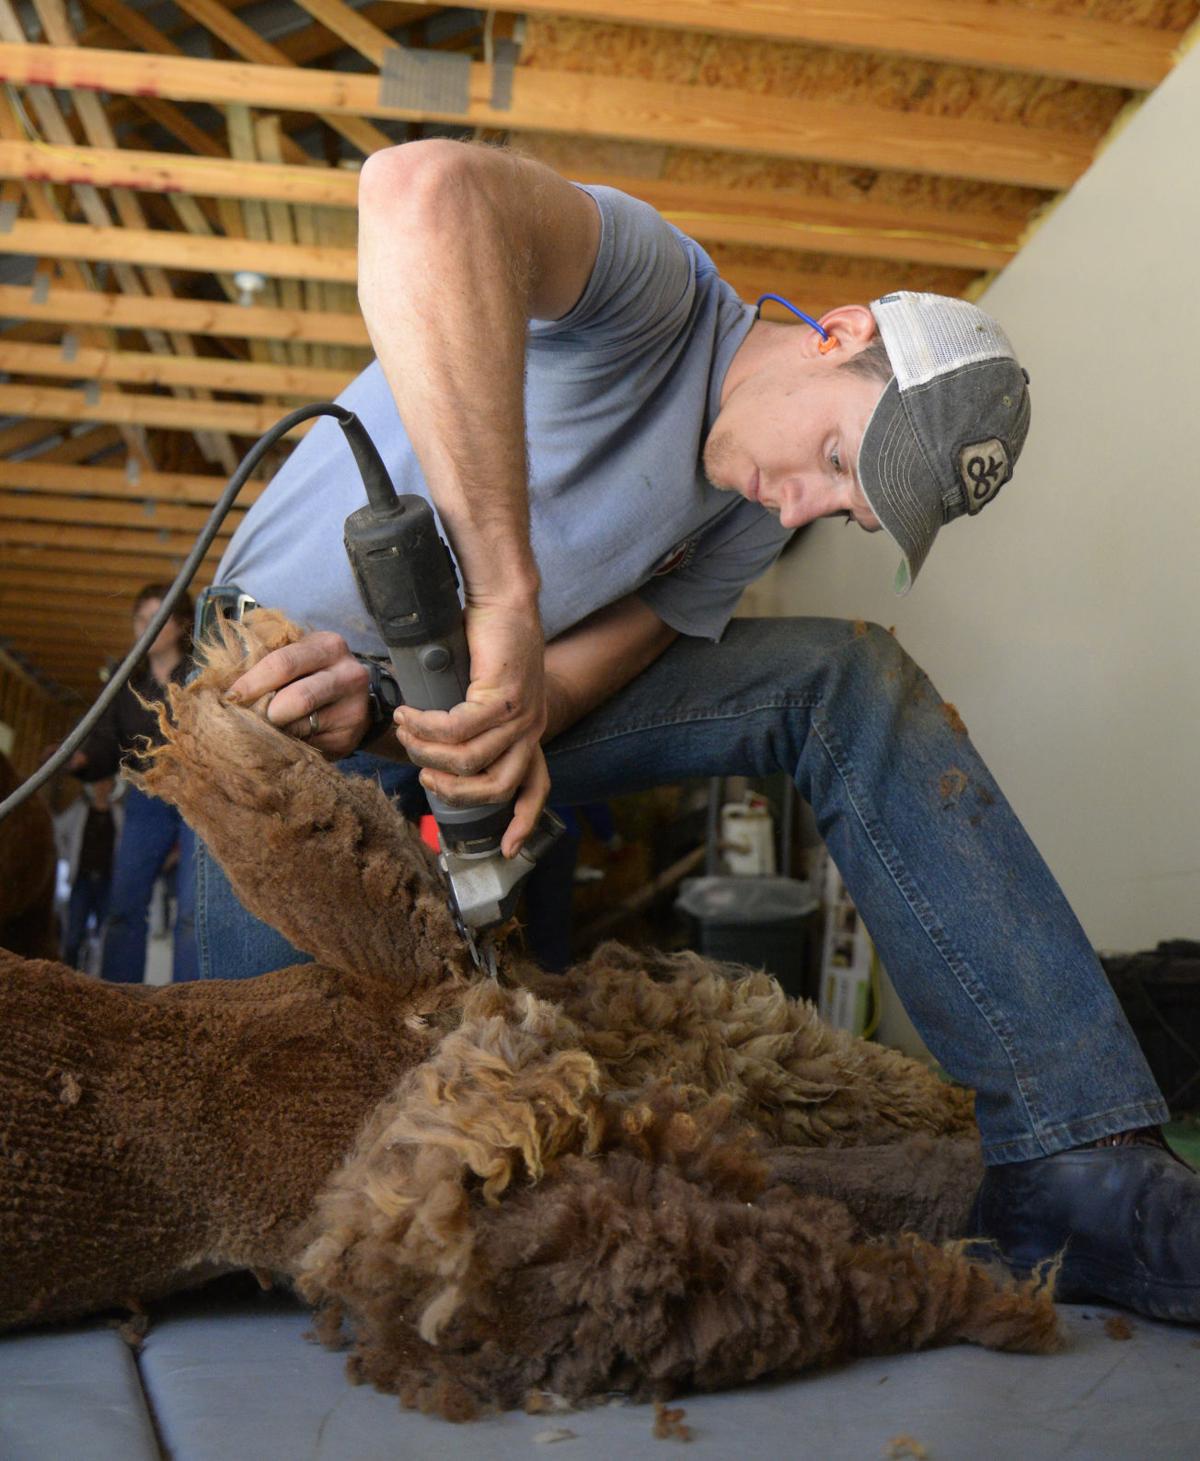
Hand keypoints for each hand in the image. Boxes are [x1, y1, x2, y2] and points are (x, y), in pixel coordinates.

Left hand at [224, 631, 369, 760]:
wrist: (355, 698)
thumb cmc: (311, 673)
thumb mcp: (297, 656)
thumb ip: (268, 664)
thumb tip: (229, 690)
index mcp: (328, 646)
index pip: (283, 663)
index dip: (252, 683)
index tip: (230, 697)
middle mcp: (348, 674)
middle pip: (298, 698)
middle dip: (267, 712)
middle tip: (250, 719)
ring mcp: (353, 708)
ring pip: (302, 726)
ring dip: (277, 731)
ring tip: (267, 729)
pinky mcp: (349, 737)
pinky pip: (309, 745)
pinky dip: (290, 745)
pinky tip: (287, 739)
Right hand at [393, 598, 548, 856]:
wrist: (504, 599)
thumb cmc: (490, 639)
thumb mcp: (485, 691)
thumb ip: (472, 720)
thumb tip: (432, 744)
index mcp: (530, 731)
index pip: (536, 787)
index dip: (522, 822)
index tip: (505, 849)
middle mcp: (532, 727)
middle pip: (496, 787)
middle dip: (454, 791)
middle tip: (425, 776)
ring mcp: (521, 714)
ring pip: (469, 761)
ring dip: (429, 753)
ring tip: (407, 734)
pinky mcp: (502, 697)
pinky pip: (455, 729)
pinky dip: (425, 726)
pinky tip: (409, 714)